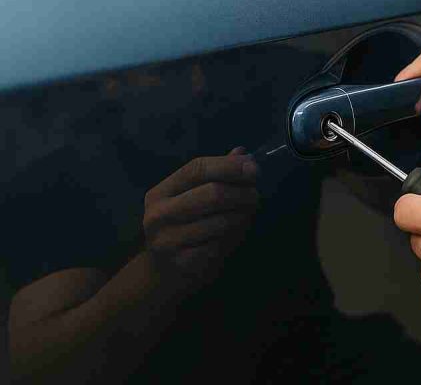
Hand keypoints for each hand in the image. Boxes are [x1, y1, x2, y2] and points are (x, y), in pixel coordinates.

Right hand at [143, 147, 259, 284]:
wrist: (163, 274)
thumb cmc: (183, 228)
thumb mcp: (191, 199)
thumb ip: (215, 176)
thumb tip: (242, 152)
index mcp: (161, 193)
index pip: (197, 168)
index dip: (229, 166)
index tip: (253, 168)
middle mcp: (159, 215)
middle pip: (212, 193)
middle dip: (242, 192)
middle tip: (255, 196)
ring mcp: (168, 240)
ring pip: (221, 221)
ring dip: (242, 217)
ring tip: (246, 216)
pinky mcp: (183, 263)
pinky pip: (222, 245)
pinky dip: (235, 238)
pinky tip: (233, 236)